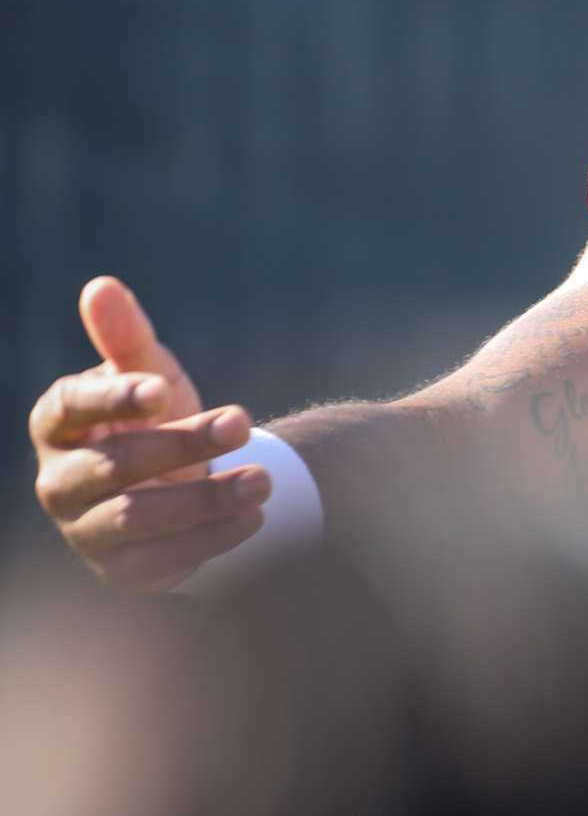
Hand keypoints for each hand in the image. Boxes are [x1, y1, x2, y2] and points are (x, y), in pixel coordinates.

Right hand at [29, 277, 271, 589]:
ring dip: (205, 498)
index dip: (113, 398)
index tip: (162, 389)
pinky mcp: (120, 569)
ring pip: (136, 518)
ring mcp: (84, 530)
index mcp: (57, 423)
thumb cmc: (155, 417)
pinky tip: (253, 517)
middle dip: (179, 444)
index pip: (70, 407)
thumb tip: (100, 285)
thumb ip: (127, 337)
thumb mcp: (151, 374)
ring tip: (263, 480)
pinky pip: (162, 559)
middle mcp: (58, 481)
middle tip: (242, 422)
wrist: (180, 484)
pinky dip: (212, 537)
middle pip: (112, 465)